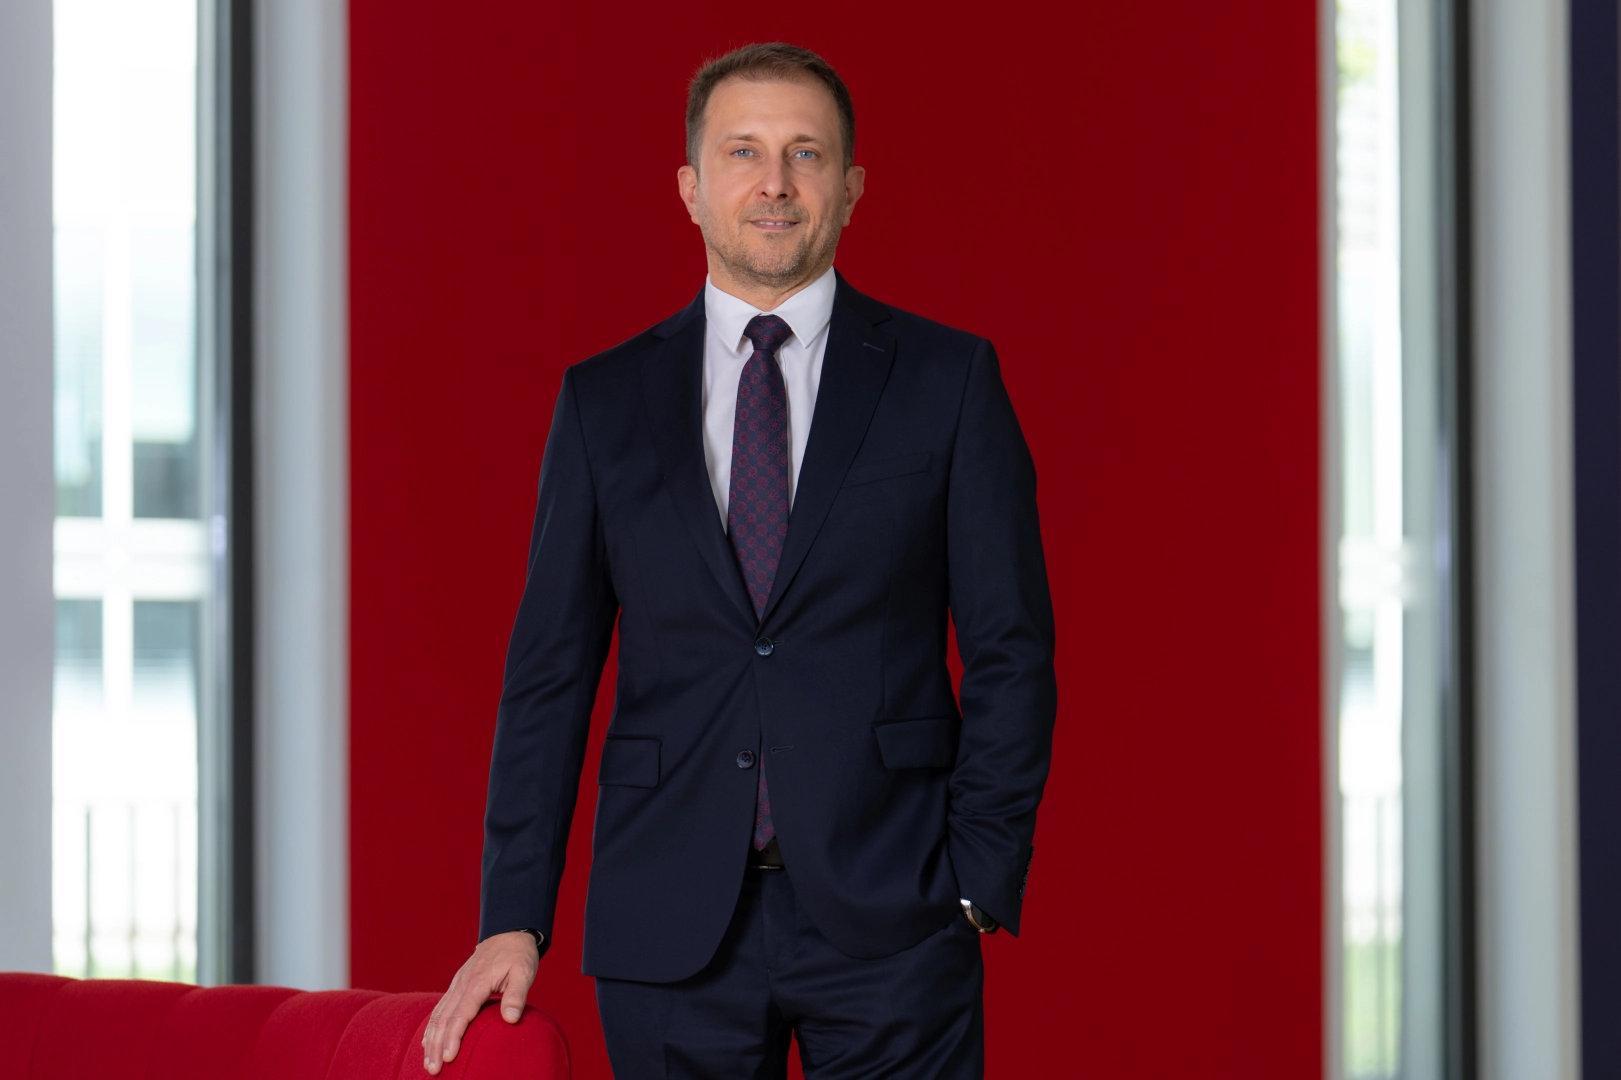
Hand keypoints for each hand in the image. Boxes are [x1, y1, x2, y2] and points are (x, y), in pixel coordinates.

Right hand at [422, 930, 539, 1074]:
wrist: (509, 933)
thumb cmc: (518, 955)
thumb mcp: (524, 971)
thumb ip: (517, 995)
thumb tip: (511, 1019)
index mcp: (477, 982)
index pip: (461, 1015)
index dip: (453, 1037)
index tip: (449, 1057)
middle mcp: (462, 984)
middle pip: (443, 1019)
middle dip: (436, 1045)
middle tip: (433, 1070)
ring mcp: (456, 985)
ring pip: (437, 1015)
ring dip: (431, 1040)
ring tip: (428, 1063)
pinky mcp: (456, 986)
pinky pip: (439, 1009)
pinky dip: (431, 1027)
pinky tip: (428, 1042)